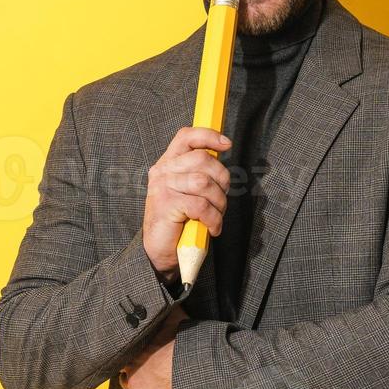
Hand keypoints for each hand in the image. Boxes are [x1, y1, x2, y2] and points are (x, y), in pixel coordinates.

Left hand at [117, 305, 186, 388]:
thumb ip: (166, 308)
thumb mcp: (176, 317)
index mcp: (136, 344)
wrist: (193, 369)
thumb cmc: (186, 343)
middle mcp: (131, 363)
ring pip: (123, 382)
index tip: (133, 344)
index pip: (123, 343)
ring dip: (127, 380)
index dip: (128, 344)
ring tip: (133, 378)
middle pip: (122, 362)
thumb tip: (163, 292)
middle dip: (127, 361)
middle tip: (136, 359)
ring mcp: (136, 383)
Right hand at [143, 127, 231, 281]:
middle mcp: (163, 171)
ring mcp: (163, 187)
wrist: (161, 252)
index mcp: (168, 164)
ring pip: (204, 182)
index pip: (186, 137)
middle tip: (220, 200)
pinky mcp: (167, 205)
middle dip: (222, 180)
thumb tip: (223, 157)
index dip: (208, 136)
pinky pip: (202, 206)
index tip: (227, 144)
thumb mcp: (189, 192)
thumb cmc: (179, 221)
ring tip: (215, 216)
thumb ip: (200, 173)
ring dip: (219, 203)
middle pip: (203, 159)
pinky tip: (212, 228)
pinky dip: (214, 219)